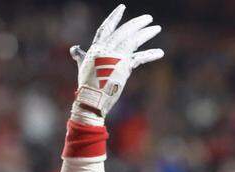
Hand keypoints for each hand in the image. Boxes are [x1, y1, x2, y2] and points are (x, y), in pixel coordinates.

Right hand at [69, 4, 163, 124]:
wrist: (91, 100)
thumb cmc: (86, 86)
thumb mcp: (82, 66)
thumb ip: (80, 55)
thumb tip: (74, 49)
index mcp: (96, 48)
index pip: (106, 27)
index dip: (114, 17)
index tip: (122, 7)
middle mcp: (106, 49)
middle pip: (124, 31)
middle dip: (137, 23)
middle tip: (148, 17)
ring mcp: (115, 57)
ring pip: (133, 40)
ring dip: (146, 33)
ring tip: (157, 28)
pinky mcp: (124, 67)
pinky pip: (140, 58)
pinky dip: (150, 55)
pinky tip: (160, 52)